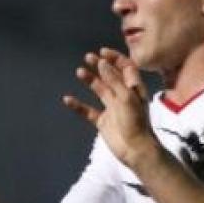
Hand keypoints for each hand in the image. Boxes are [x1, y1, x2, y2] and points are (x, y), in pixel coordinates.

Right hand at [63, 48, 154, 167]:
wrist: (136, 150)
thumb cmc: (136, 122)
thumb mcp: (126, 97)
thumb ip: (113, 79)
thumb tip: (102, 63)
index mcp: (133, 88)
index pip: (126, 67)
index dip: (115, 58)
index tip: (102, 52)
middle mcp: (123, 96)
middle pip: (110, 76)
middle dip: (100, 65)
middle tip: (88, 57)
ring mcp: (112, 109)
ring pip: (99, 90)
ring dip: (90, 80)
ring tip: (79, 72)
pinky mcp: (103, 122)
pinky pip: (88, 111)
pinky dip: (78, 105)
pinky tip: (67, 99)